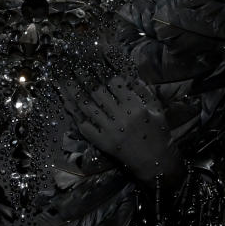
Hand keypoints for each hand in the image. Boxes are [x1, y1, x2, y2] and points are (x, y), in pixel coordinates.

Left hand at [64, 72, 183, 184]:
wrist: (155, 162)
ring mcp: (109, 131)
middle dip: (85, 77)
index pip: (115, 84)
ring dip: (75, 93)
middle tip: (75, 67)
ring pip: (87, 107)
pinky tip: (67, 103)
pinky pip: (84, 126)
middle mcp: (121, 117)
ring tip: (65, 80)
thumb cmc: (159, 133)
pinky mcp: (102, 142)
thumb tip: (128, 75)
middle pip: (98, 93)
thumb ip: (143, 91)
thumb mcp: (157, 109)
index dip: (103, 72)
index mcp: (136, 107)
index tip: (95, 63)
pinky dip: (75, 114)